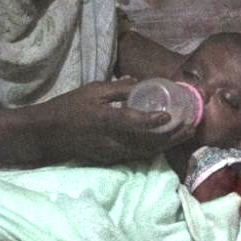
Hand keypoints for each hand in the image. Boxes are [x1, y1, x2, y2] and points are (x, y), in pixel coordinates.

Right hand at [24, 79, 193, 164]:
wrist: (49, 133)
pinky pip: (138, 156)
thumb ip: (119, 88)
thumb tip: (140, 81)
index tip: (171, 114)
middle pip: (148, 142)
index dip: (155, 120)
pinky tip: (166, 142)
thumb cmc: (70, 107)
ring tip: (185, 134)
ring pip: (146, 152)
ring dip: (168, 145)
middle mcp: (112, 140)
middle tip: (191, 125)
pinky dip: (155, 149)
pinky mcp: (111, 159)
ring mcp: (112, 152)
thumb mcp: (93, 90)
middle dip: (172, 136)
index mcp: (107, 120)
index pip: (135, 122)